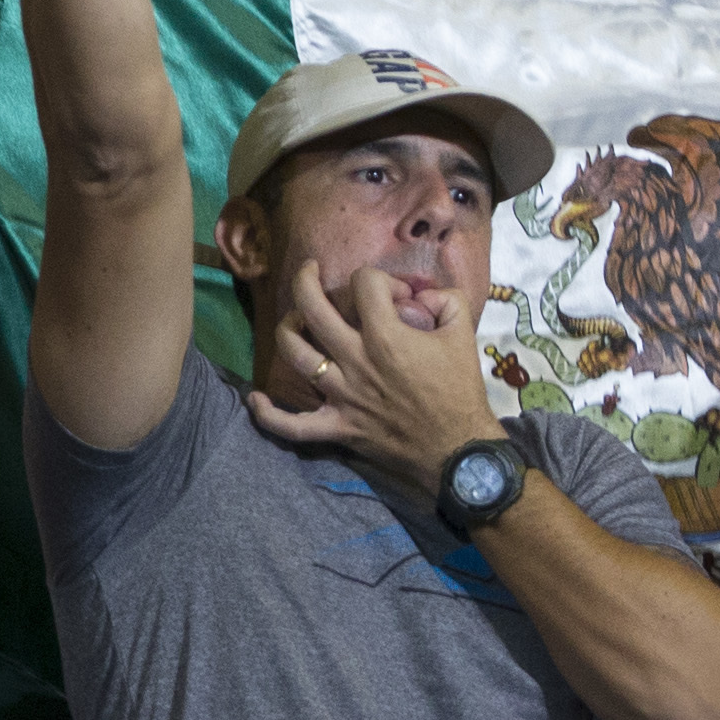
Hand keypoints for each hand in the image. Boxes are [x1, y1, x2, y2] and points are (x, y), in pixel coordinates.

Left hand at [244, 262, 504, 496]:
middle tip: (311, 270)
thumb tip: (423, 293)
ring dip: (288, 329)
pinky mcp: (336, 427)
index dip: (381, 279)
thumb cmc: (460, 391)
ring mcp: (341, 396)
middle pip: (313, 308)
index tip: (398, 296)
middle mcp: (356, 361)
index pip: (365, 285)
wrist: (457, 450)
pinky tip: (256, 398)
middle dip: (307, 279)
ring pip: (296, 355)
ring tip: (295, 319)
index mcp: (387, 336)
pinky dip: (269, 415)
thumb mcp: (464, 334)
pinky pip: (293, 425)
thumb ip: (446, 300)